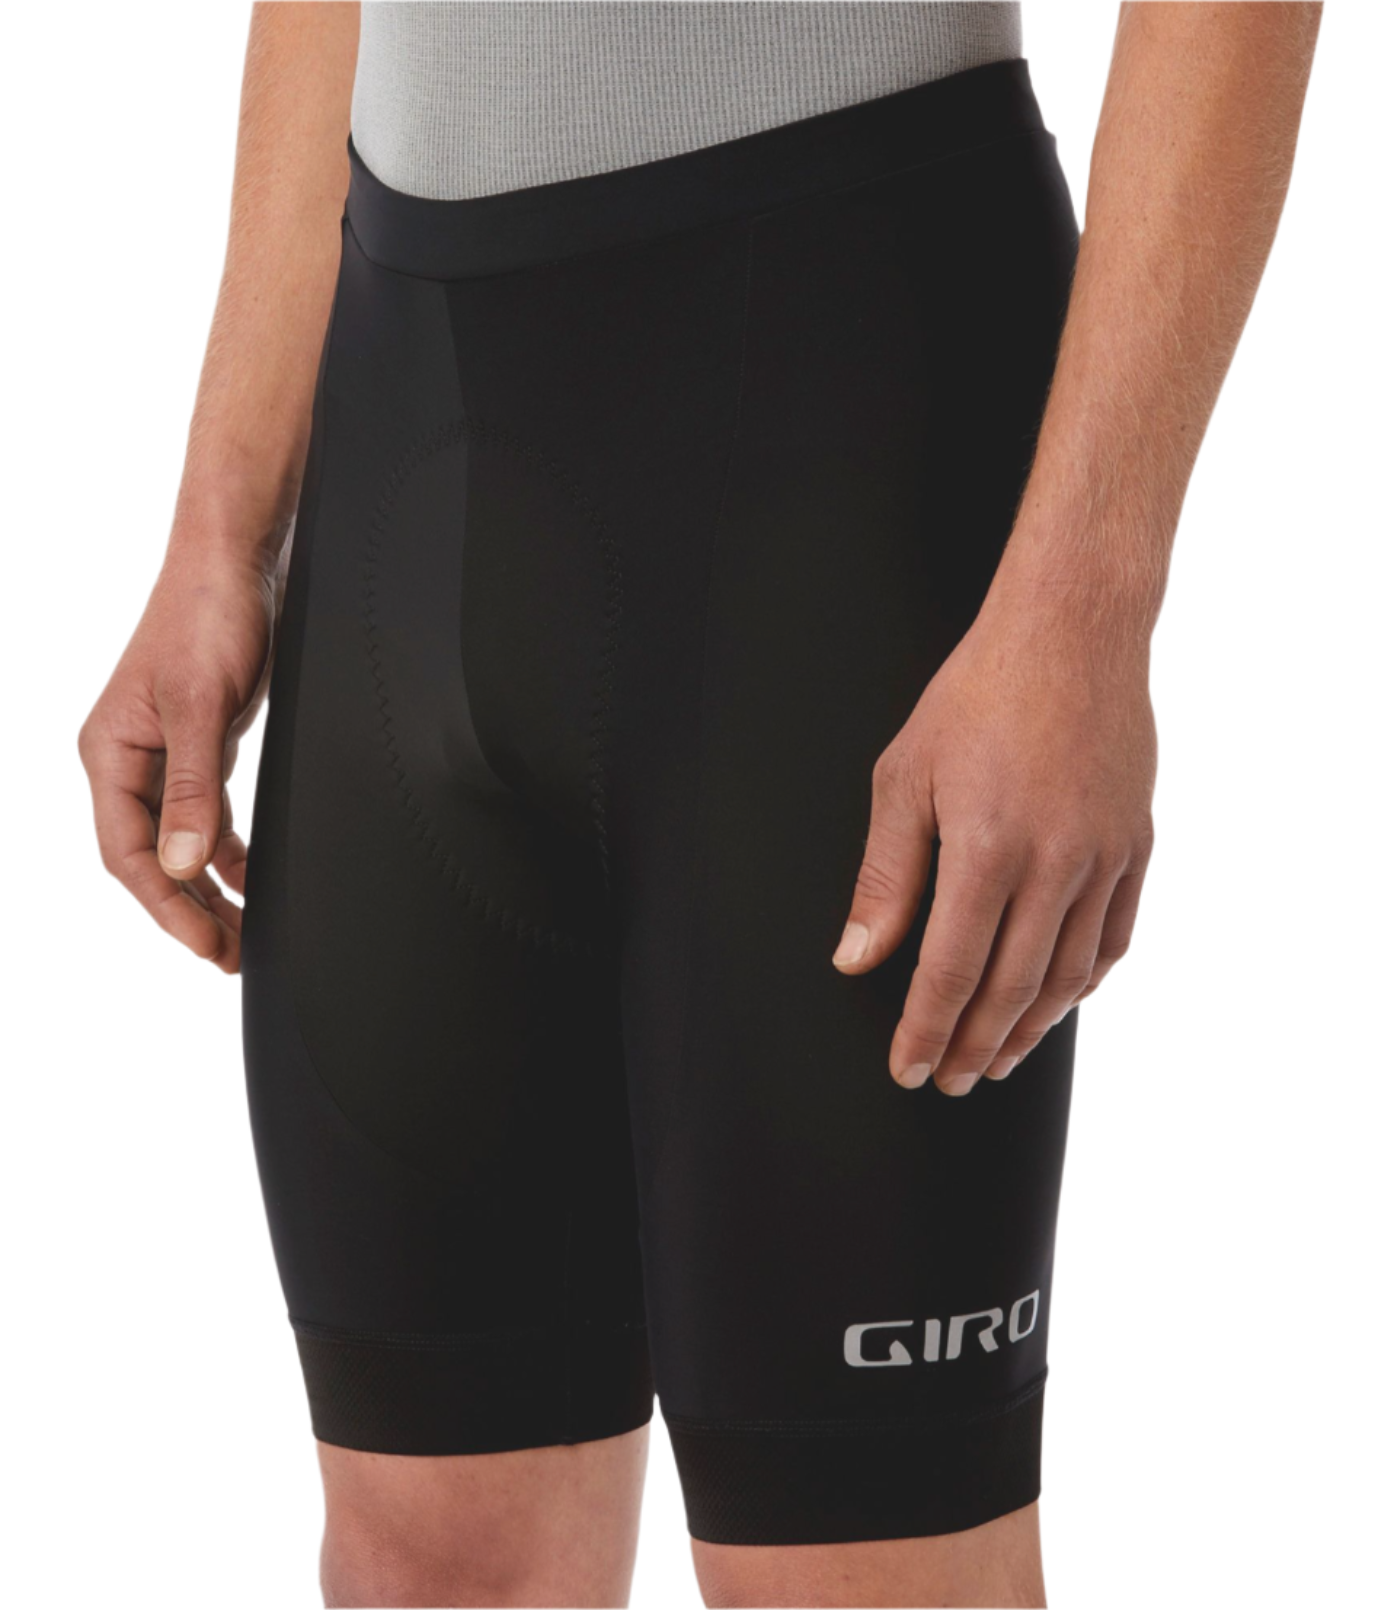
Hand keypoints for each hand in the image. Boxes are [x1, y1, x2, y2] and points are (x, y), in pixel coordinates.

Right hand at [79, 542, 278, 971]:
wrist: (238, 562)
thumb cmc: (208, 617)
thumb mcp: (202, 705)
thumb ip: (192, 787)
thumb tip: (184, 863)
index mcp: (109, 753)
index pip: (127, 853)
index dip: (167, 906)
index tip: (208, 945)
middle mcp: (128, 760)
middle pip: (151, 858)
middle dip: (190, 910)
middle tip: (233, 956)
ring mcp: (163, 754)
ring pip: (180, 842)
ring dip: (209, 888)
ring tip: (243, 933)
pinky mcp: (198, 745)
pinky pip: (204, 816)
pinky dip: (226, 851)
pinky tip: (249, 880)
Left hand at [833, 585, 1156, 1094]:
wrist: (1072, 630)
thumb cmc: (977, 694)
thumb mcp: (904, 777)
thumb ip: (885, 876)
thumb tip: (857, 956)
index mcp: (988, 849)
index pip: (950, 971)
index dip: (926, 1030)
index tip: (908, 1070)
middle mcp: (1055, 864)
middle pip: (1012, 988)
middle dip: (974, 1045)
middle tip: (950, 1080)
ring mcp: (1105, 856)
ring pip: (1068, 974)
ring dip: (1030, 1028)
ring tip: (997, 1058)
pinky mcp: (1136, 843)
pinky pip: (1116, 937)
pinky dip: (1084, 981)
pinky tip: (1059, 1002)